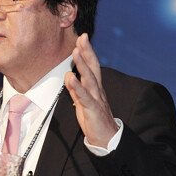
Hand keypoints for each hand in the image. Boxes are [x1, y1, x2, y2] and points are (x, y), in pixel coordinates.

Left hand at [64, 33, 117, 147]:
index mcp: (95, 87)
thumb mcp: (83, 100)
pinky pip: (84, 96)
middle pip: (93, 67)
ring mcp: (96, 98)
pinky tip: (70, 77)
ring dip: (82, 64)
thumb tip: (69, 76)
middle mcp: (97, 90)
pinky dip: (77, 86)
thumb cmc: (95, 119)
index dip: (87, 51)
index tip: (82, 37)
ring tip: (76, 51)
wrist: (106, 138)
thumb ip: (76, 88)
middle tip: (83, 37)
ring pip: (89, 78)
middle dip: (87, 51)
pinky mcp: (92, 108)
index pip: (92, 66)